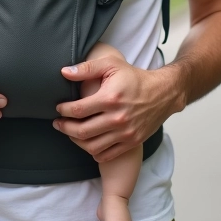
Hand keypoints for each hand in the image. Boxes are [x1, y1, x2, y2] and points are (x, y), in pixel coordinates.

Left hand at [53, 54, 184, 162]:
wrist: (163, 93)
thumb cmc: (134, 77)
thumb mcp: (111, 65)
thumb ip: (87, 68)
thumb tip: (64, 72)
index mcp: (110, 98)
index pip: (78, 110)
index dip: (63, 110)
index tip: (58, 109)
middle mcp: (118, 118)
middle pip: (82, 131)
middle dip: (64, 128)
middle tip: (58, 123)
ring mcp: (125, 133)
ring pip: (92, 146)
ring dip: (76, 141)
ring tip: (71, 133)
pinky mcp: (131, 142)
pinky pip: (106, 155)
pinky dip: (93, 151)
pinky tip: (88, 142)